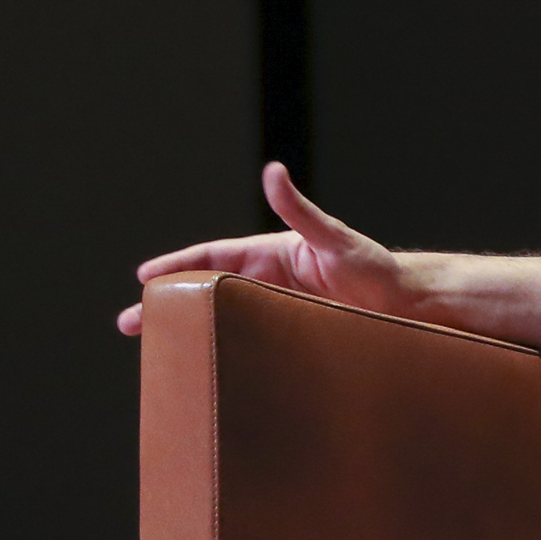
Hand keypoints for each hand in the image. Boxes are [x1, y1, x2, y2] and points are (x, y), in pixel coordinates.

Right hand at [119, 161, 406, 333]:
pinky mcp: (292, 335)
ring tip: (157, 350)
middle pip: (208, 293)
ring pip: (223, 319)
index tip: (145, 278)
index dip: (177, 267)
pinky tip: (205, 367)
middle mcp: (270, 282)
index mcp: (272, 255)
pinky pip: (250, 340)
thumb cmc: (376, 267)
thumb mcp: (335, 238)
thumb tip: (273, 171)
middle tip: (131, 323)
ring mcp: (279, 310)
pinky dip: (224, 349)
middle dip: (168, 305)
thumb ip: (301, 210)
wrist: (409, 305)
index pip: (213, 259)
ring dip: (190, 331)